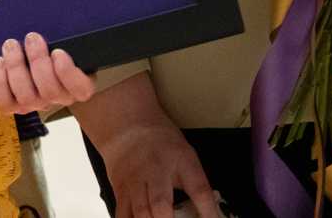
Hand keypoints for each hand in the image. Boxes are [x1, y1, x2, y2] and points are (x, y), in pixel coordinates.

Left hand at [0, 31, 94, 113]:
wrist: (36, 60)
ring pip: (26, 97)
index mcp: (79, 86)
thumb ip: (66, 34)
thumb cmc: (54, 47)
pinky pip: (4, 101)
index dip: (68, 73)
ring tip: (11, 44)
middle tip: (32, 38)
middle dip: (38, 62)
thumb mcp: (68, 41)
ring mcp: (35, 104)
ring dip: (16, 68)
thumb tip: (62, 11)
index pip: (80, 89)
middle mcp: (58, 99)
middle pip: (50, 91)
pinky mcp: (14, 105)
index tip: (58, 52)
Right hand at [75, 74, 221, 217]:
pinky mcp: (119, 187)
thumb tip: (212, 216)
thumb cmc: (164, 143)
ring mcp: (134, 179)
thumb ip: (197, 185)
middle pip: (161, 203)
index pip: (198, 190)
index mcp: (181, 161)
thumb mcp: (187, 156)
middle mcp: (156, 170)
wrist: (129, 124)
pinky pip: (123, 212)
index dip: (208, 212)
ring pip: (140, 211)